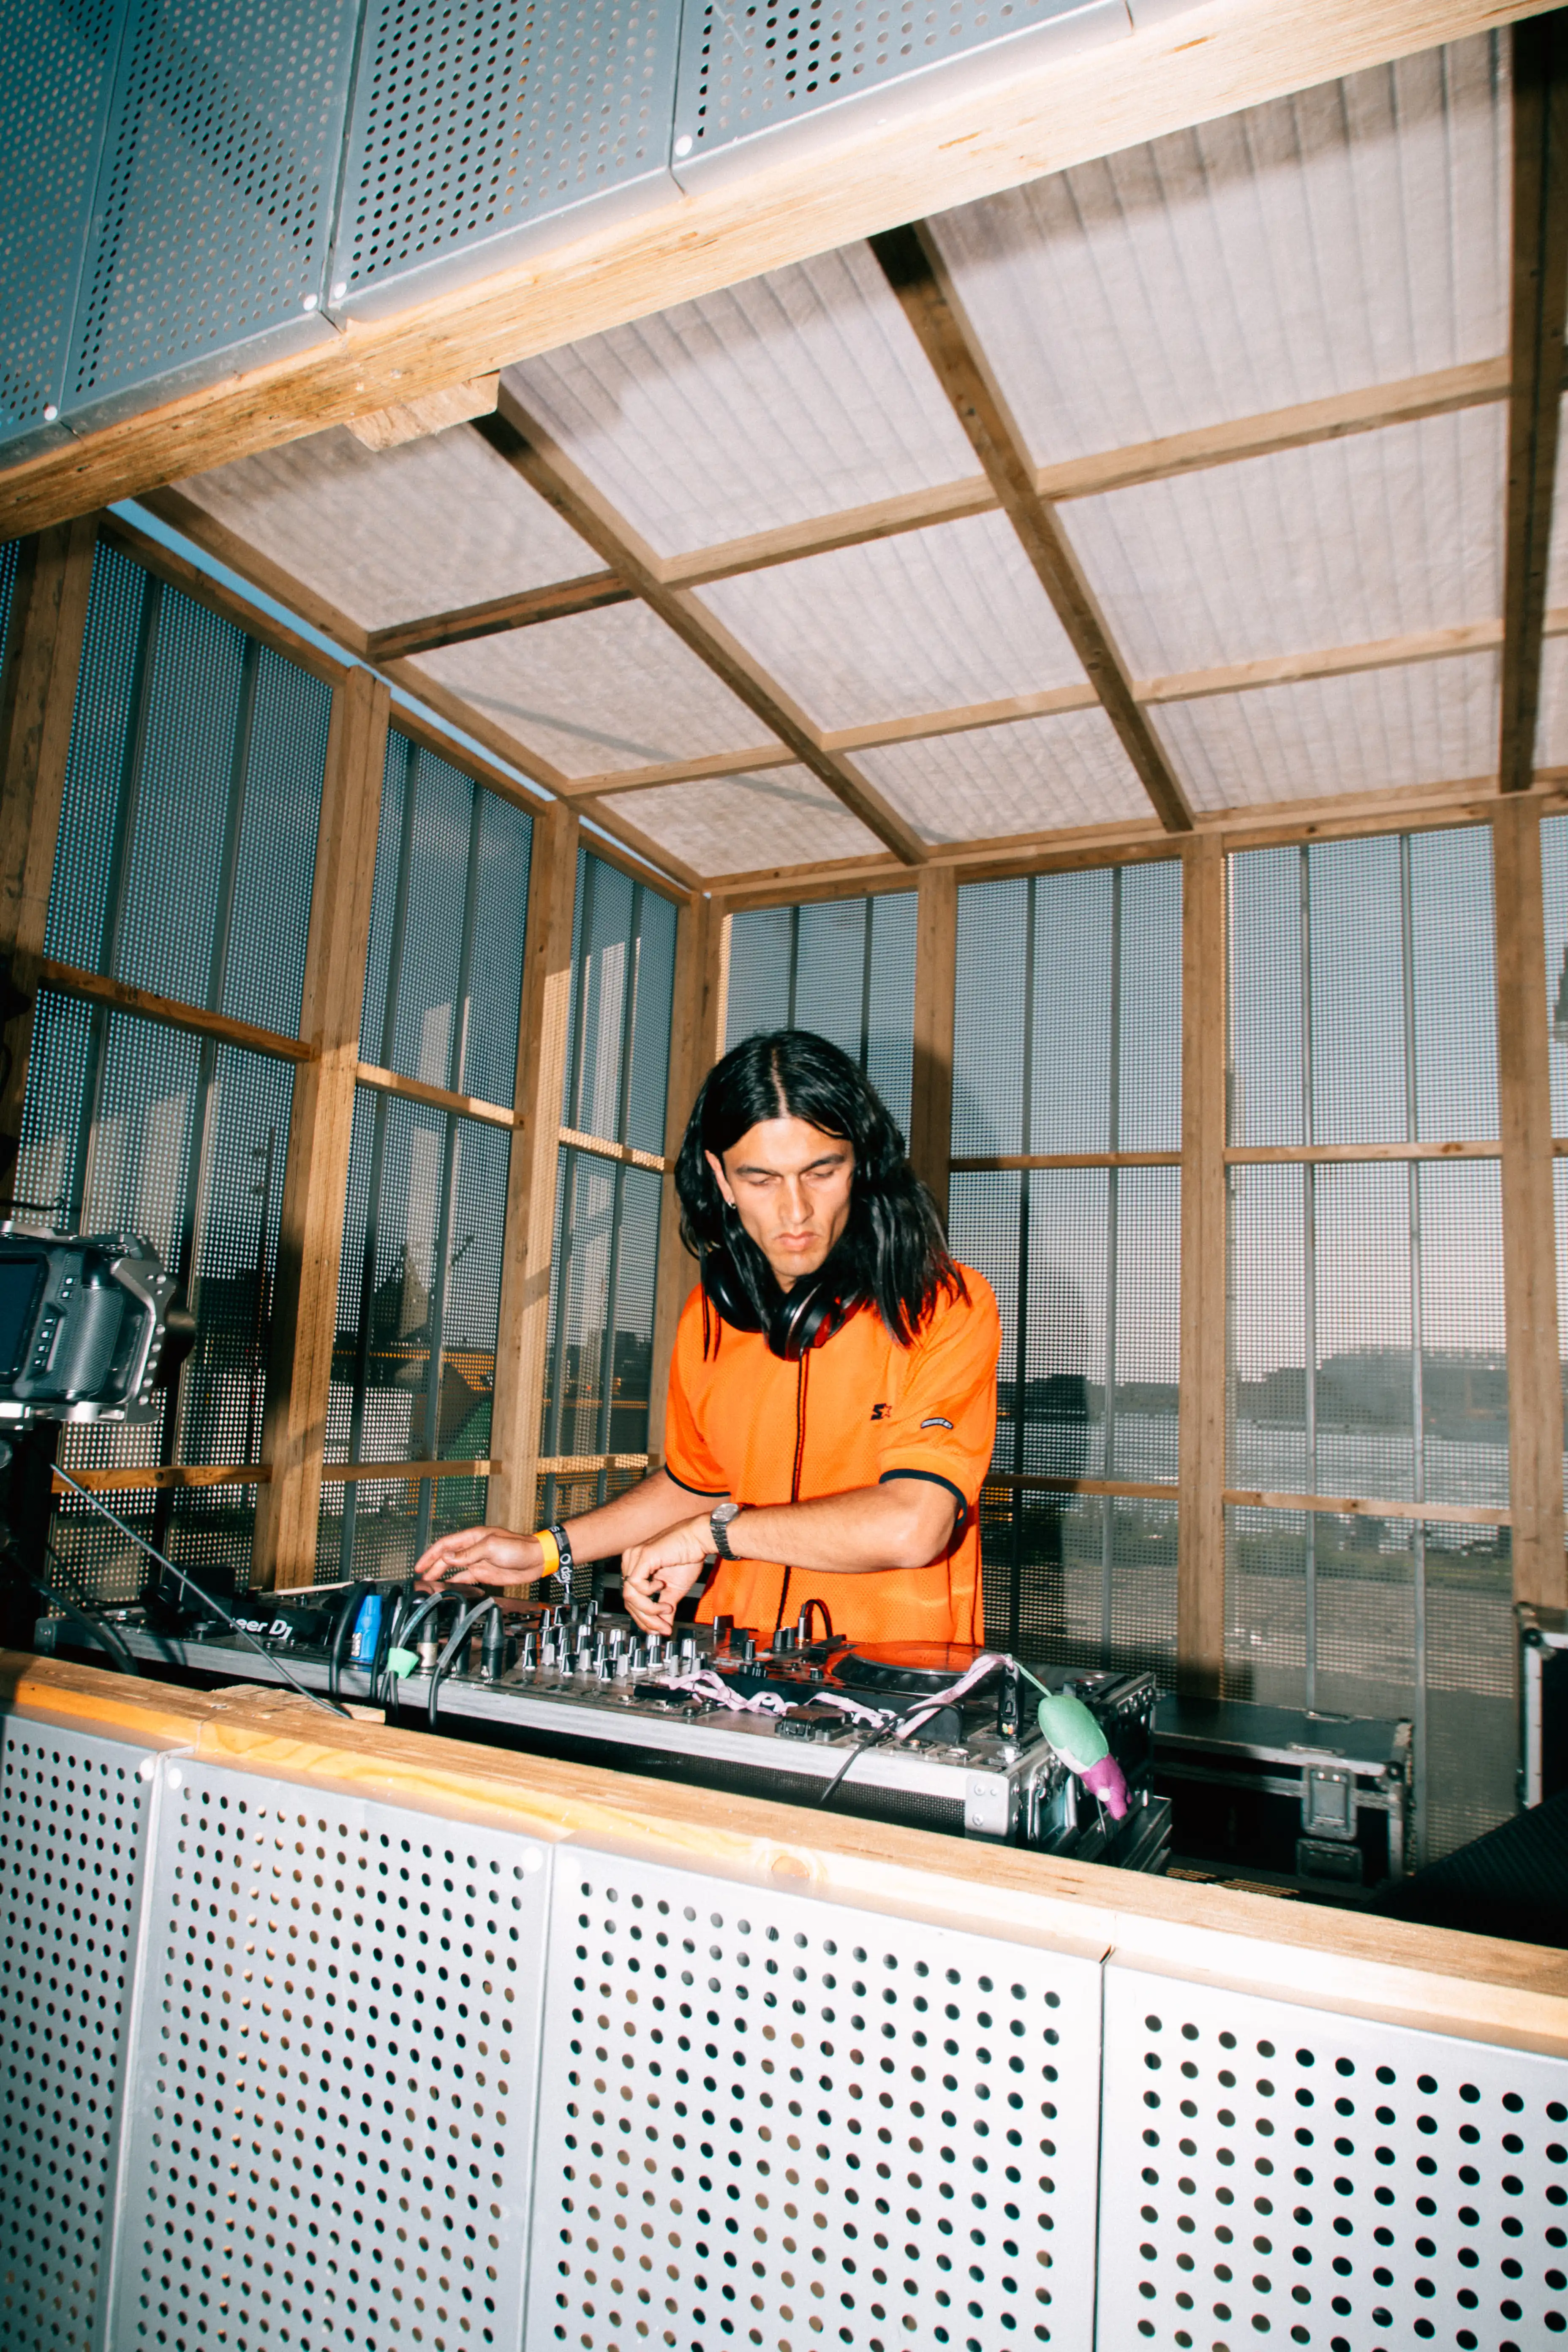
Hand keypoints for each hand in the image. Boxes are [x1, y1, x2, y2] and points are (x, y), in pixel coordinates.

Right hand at [414, 1523, 542, 1593]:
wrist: (535, 1560)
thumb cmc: (517, 1548)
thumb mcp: (491, 1547)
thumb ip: (468, 1553)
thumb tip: (447, 1557)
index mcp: (473, 1537)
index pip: (445, 1544)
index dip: (431, 1554)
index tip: (420, 1565)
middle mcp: (473, 1549)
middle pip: (446, 1557)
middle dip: (432, 1566)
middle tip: (420, 1577)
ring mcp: (477, 1561)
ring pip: (453, 1568)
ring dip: (441, 1575)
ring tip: (428, 1583)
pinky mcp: (483, 1573)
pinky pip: (465, 1577)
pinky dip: (454, 1582)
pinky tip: (446, 1587)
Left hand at [620, 1514, 712, 1635]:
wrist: (700, 1539)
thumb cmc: (688, 1558)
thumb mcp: (674, 1590)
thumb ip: (665, 1608)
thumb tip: (664, 1628)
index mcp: (635, 1567)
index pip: (631, 1600)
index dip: (643, 1618)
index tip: (658, 1630)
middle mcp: (630, 1561)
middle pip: (628, 1600)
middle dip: (646, 1619)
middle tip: (662, 1627)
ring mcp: (634, 1557)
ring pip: (630, 1595)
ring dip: (648, 1609)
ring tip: (667, 1608)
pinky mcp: (643, 1555)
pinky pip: (635, 1583)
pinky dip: (648, 1592)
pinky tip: (661, 1586)